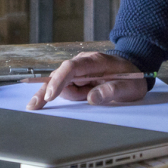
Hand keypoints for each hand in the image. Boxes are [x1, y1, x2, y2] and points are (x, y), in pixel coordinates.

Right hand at [26, 51, 147, 109]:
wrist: (134, 68)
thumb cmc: (132, 78)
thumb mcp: (129, 87)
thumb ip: (113, 91)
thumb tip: (92, 98)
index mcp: (95, 61)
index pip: (71, 67)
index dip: (59, 80)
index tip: (51, 95)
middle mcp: (83, 62)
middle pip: (59, 74)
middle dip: (46, 91)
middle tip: (33, 106)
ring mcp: (78, 68)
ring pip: (61, 83)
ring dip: (69, 95)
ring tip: (88, 95)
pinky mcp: (77, 76)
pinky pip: (66, 87)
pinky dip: (65, 94)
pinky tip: (79, 96)